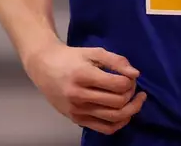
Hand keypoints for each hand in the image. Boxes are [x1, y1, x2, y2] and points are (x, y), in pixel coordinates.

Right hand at [23, 41, 146, 134]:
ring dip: (131, 109)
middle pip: (118, 102)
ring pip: (114, 118)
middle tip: (131, 85)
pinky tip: (125, 113)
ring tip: (135, 99)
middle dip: (131, 93)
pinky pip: (104, 129)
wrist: (44, 67)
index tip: (130, 75)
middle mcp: (79, 96)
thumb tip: (135, 74)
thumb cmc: (71, 57)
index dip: (131, 80)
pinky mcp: (76, 120)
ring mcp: (77, 110)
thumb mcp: (94, 52)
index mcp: (84, 75)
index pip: (118, 85)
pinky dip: (119, 123)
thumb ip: (117, 61)